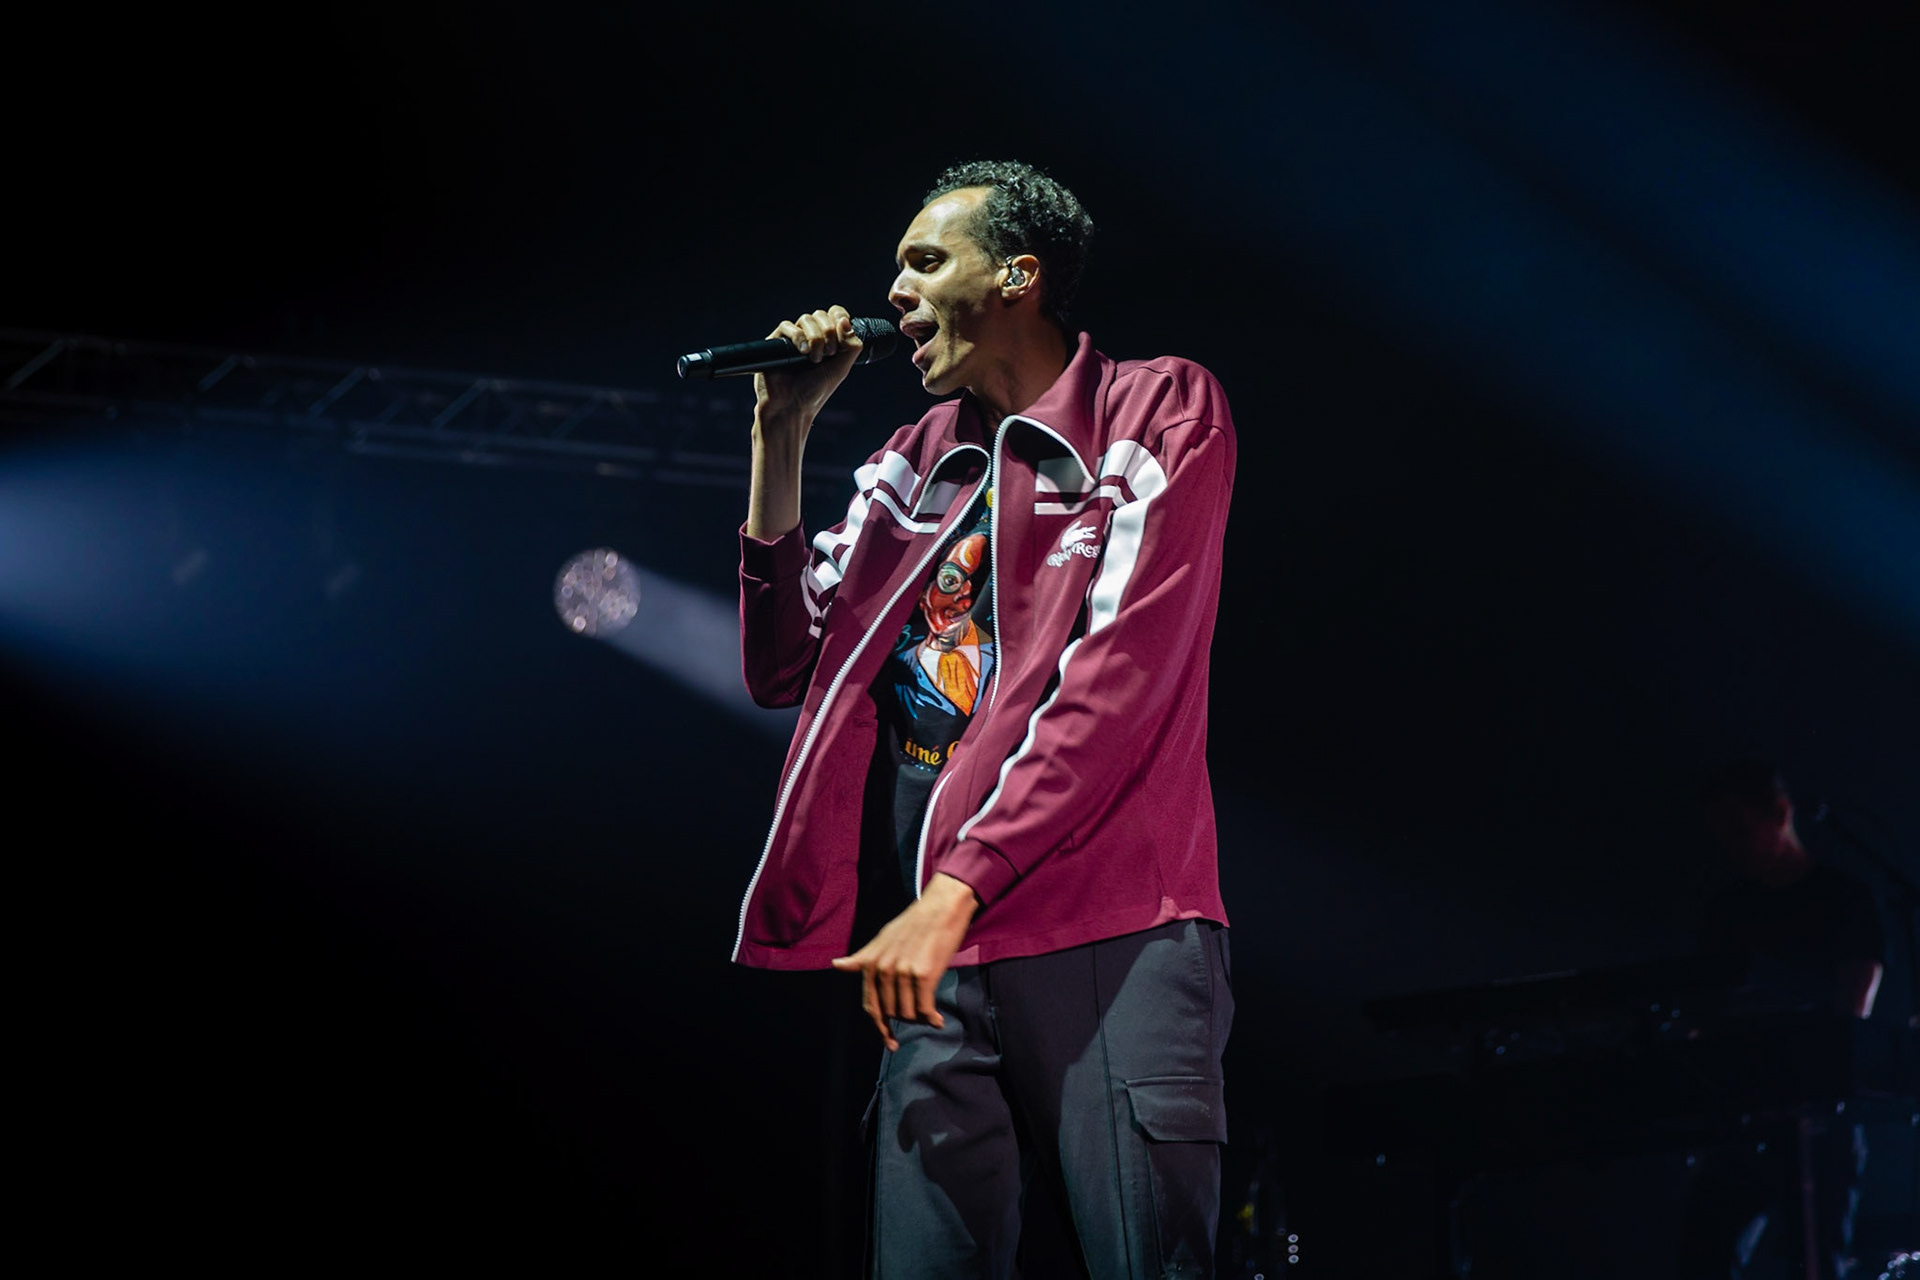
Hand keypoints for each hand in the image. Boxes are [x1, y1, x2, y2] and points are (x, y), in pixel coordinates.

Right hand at [753, 306, 862, 443]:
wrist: (792, 406)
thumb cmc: (816, 391)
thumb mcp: (842, 368)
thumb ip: (851, 345)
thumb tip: (845, 320)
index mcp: (828, 341)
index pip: (834, 314)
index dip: (839, 316)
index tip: (842, 328)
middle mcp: (811, 337)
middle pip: (821, 315)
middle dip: (829, 332)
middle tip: (828, 354)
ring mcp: (793, 339)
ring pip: (806, 319)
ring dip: (815, 338)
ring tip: (814, 359)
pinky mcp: (776, 343)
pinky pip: (787, 326)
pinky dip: (798, 336)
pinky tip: (802, 352)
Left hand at [830, 872, 979, 1050]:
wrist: (941, 907)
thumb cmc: (913, 923)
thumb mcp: (882, 939)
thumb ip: (862, 957)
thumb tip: (836, 965)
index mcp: (870, 963)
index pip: (871, 1006)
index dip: (881, 1028)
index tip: (891, 1043)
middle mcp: (883, 969)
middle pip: (891, 1013)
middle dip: (906, 1021)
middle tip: (922, 1018)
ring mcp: (903, 973)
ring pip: (908, 1013)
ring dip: (921, 1019)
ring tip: (931, 1015)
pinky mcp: (924, 975)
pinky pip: (925, 1009)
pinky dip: (932, 1019)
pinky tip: (938, 1020)